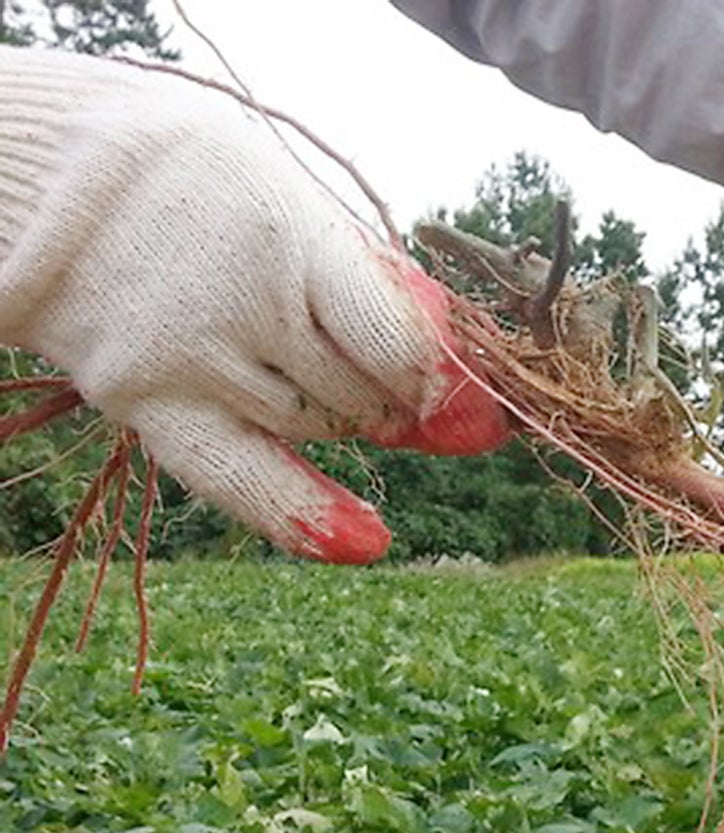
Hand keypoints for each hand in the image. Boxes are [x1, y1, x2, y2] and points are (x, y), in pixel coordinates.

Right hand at [0, 50, 509, 562]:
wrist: (38, 168)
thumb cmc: (200, 186)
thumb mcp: (286, 198)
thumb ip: (364, 284)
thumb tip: (452, 384)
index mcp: (286, 234)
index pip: (393, 340)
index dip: (433, 375)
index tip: (444, 384)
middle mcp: (236, 303)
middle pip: (357, 393)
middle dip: (385, 398)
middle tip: (375, 375)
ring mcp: (184, 358)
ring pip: (309, 430)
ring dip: (338, 421)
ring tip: (317, 379)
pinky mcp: (140, 399)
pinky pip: (237, 477)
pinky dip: (305, 513)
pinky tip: (364, 542)